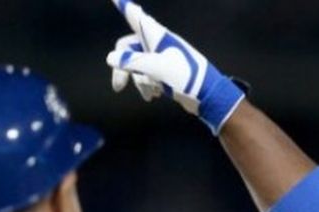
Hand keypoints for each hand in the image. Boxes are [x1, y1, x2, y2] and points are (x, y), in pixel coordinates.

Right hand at [106, 0, 243, 133]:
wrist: (207, 96)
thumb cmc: (186, 77)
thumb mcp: (157, 68)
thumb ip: (132, 61)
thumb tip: (111, 58)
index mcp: (157, 36)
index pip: (136, 17)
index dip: (125, 7)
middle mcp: (158, 44)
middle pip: (129, 48)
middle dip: (123, 68)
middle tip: (119, 87)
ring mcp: (161, 58)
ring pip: (137, 65)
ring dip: (140, 81)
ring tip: (151, 95)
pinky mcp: (165, 72)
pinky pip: (148, 75)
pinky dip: (148, 85)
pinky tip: (155, 95)